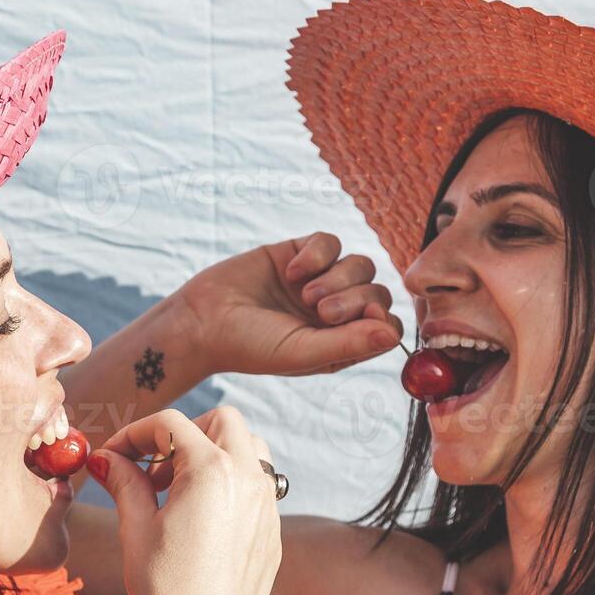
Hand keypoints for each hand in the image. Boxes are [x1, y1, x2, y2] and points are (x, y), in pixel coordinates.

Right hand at [86, 406, 280, 594]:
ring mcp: (267, 506)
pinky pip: (258, 486)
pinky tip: (200, 519)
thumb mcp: (136, 529)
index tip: (114, 456)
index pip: (170, 424)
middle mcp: (249, 480)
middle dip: (182, 433)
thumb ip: (124, 482)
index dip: (134, 433)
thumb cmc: (163, 590)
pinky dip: (230, 483)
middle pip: (221, 421)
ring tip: (178, 489)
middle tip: (152, 469)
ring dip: (214, 452)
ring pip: (250, 447)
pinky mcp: (273, 532)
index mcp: (212, 471)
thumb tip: (107, 458)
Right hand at [175, 232, 404, 377]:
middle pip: (377, 291)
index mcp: (341, 343)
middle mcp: (336, 313)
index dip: (384, 318)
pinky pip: (330, 242)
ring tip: (304, 291)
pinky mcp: (301, 254)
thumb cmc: (251, 346)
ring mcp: (321, 281)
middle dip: (355, 298)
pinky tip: (291, 270)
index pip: (386, 326)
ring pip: (360, 264)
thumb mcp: (303, 352)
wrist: (203, 320)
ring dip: (337, 275)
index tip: (368, 316)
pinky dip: (317, 253)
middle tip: (319, 310)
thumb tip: (392, 334)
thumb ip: (350, 343)